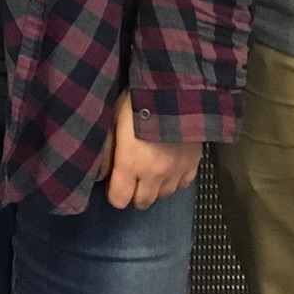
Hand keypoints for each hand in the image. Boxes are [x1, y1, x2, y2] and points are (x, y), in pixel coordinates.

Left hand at [101, 91, 199, 209]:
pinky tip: (170, 165)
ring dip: (155, 187)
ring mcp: (176, 172)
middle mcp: (154, 175)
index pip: (119, 200)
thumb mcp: (113, 119)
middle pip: (142, 203)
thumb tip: (99, 175)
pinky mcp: (194, 164)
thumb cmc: (138, 101)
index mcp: (131, 164)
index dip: (114, 193)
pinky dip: (175, 179)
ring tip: (151, 170)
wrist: (177, 91)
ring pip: (163, 195)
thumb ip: (106, 150)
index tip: (114, 181)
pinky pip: (183, 184)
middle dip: (134, 193)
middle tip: (132, 176)